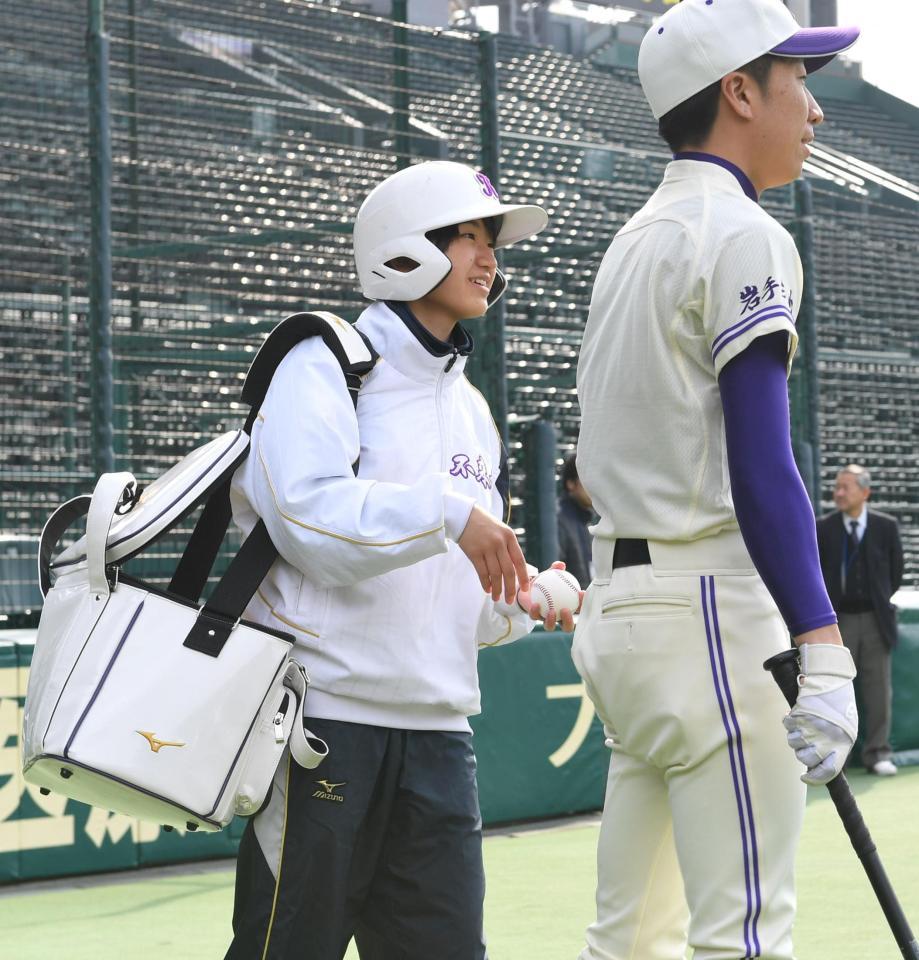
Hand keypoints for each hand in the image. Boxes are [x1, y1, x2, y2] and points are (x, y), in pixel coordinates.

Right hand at [457, 505, 528, 604]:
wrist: (464, 516)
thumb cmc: (485, 526)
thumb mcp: (501, 531)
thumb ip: (508, 548)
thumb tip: (516, 571)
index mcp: (509, 537)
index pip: (519, 561)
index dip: (523, 577)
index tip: (525, 589)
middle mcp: (499, 542)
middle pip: (508, 571)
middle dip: (510, 588)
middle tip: (510, 600)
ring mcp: (486, 547)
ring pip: (495, 574)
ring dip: (497, 588)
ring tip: (497, 598)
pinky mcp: (474, 552)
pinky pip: (482, 572)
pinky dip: (486, 583)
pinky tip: (488, 589)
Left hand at [517, 561, 583, 631]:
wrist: (529, 587)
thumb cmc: (545, 581)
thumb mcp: (551, 574)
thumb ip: (555, 570)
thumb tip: (561, 565)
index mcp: (568, 608)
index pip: (578, 610)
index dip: (582, 604)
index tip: (581, 593)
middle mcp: (558, 618)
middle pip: (567, 627)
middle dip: (569, 622)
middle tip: (566, 610)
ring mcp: (546, 620)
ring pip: (550, 627)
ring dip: (552, 621)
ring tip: (552, 611)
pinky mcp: (534, 617)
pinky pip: (535, 616)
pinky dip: (536, 611)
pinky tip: (536, 604)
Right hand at [782, 643, 857, 784]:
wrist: (832, 682)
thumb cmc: (840, 707)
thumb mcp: (845, 731)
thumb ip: (834, 748)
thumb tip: (815, 763)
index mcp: (842, 746)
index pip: (827, 773)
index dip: (814, 779)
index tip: (804, 778)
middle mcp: (826, 740)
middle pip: (805, 759)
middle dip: (802, 752)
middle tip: (805, 742)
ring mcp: (811, 729)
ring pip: (793, 743)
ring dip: (794, 736)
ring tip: (801, 725)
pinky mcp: (799, 717)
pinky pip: (788, 725)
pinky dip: (789, 721)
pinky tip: (795, 715)